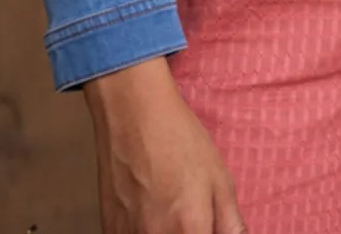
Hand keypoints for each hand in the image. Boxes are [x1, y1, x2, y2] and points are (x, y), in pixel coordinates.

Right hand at [85, 58, 246, 232]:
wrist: (134, 118)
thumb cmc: (180, 142)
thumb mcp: (219, 179)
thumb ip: (231, 222)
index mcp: (189, 229)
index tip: (207, 226)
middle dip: (190, 232)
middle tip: (192, 217)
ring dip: (167, 231)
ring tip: (171, 211)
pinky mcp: (109, 233)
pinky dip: (145, 231)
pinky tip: (152, 214)